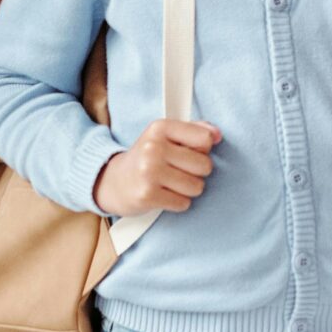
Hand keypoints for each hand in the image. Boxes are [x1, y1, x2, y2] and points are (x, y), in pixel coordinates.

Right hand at [93, 119, 220, 215]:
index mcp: (160, 128)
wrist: (113, 182)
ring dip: (189, 189)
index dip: (203, 149)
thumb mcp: (165, 136)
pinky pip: (183, 203)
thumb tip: (217, 135)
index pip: (204, 139)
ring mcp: (149, 172)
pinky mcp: (148, 195)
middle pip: (205, 165)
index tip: (190, 151)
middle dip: (197, 172)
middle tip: (180, 171)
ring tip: (172, 183)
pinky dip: (178, 202)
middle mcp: (153, 147)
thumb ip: (194, 130)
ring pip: (197, 186)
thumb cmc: (146, 158)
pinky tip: (165, 194)